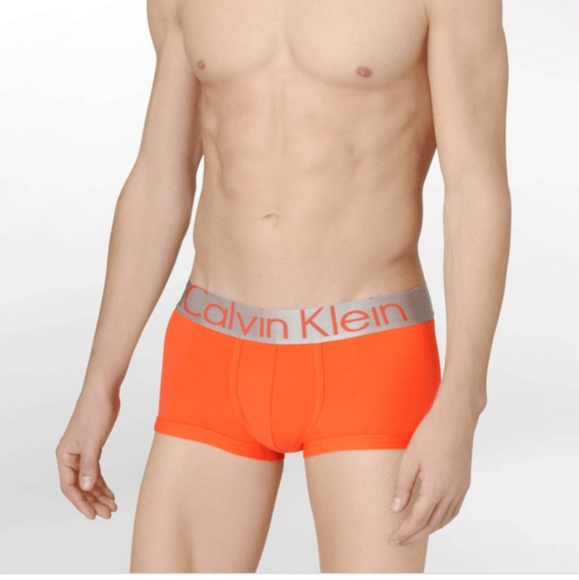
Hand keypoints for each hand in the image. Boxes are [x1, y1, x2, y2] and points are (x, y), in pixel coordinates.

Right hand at [55, 387, 120, 518]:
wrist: (103, 392)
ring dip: (99, 494)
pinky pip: (95, 471)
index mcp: (64, 456)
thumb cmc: (94, 413)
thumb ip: (89, 466)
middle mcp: (71, 456)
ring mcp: (82, 452)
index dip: (80, 502)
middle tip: (107, 513)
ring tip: (112, 506)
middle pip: (80, 486)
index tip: (92, 515)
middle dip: (93, 501)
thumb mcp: (93, 442)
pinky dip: (103, 482)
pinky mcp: (93, 447)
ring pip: (89, 480)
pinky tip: (110, 492)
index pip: (69, 486)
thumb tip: (85, 488)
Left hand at [388, 388, 480, 546]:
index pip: (418, 520)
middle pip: (432, 524)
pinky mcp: (464, 482)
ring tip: (413, 533)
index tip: (392, 540)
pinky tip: (433, 517)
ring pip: (444, 519)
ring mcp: (460, 488)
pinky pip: (453, 510)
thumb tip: (396, 509)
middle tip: (399, 541)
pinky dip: (441, 519)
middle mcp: (451, 493)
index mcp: (436, 488)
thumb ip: (403, 486)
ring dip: (428, 530)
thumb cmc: (431, 434)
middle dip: (414, 536)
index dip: (405, 533)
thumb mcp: (410, 459)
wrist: (455, 419)